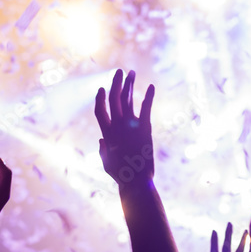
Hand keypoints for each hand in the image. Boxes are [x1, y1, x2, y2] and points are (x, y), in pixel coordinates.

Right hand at [95, 69, 154, 188]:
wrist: (136, 180)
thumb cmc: (120, 174)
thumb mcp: (106, 162)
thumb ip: (102, 149)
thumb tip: (101, 140)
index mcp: (106, 133)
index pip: (100, 110)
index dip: (100, 98)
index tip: (101, 88)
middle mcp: (116, 125)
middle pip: (114, 98)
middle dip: (116, 82)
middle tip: (119, 71)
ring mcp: (130, 125)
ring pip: (128, 98)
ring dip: (129, 83)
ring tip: (131, 72)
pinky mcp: (144, 128)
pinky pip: (146, 107)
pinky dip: (148, 95)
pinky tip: (151, 86)